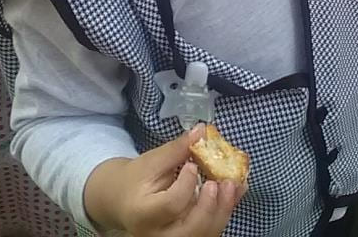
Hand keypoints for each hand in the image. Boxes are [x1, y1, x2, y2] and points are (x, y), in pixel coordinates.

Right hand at [84, 125, 243, 236]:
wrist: (123, 201)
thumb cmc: (136, 180)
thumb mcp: (151, 161)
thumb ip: (176, 150)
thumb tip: (201, 131)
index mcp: (144, 214)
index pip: (171, 205)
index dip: (186, 185)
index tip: (192, 166)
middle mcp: (158, 234)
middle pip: (190, 230)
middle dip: (210, 206)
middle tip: (221, 182)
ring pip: (204, 234)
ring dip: (224, 210)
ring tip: (234, 185)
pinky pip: (209, 231)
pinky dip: (224, 212)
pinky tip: (234, 193)